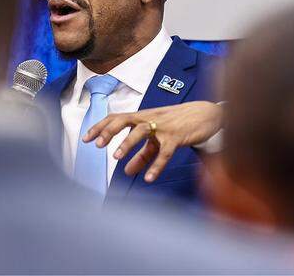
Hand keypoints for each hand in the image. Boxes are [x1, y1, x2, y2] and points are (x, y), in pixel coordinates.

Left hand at [83, 101, 223, 182]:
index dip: (101, 127)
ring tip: (116, 158)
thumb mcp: (159, 139)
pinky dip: (157, 165)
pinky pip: (165, 151)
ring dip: (128, 143)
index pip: (117, 117)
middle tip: (97, 145)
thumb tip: (127, 171)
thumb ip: (142, 155)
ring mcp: (164, 126)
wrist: (207, 115)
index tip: (86, 138)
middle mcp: (151, 118)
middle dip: (109, 131)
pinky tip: (149, 178)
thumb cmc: (179, 124)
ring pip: (142, 131)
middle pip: (125, 119)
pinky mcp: (177, 136)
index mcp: (144, 116)